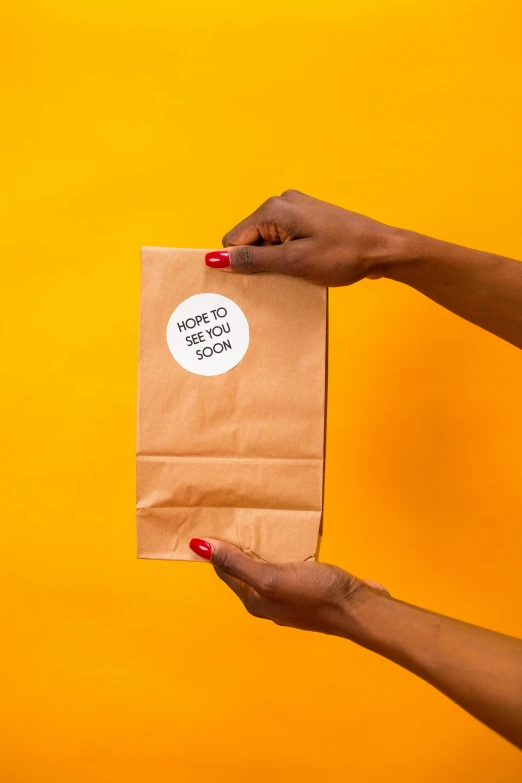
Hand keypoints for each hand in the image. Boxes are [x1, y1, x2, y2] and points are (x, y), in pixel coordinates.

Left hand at [189, 537, 388, 635]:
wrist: (359, 608)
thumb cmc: (315, 594)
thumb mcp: (271, 577)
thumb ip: (237, 563)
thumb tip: (199, 547)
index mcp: (255, 601)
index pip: (225, 571)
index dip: (216, 549)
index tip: (211, 523)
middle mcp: (269, 601)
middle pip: (244, 570)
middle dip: (236, 547)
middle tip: (232, 517)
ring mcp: (290, 597)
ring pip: (266, 568)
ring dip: (260, 548)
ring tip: (257, 522)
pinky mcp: (309, 589)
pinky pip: (288, 566)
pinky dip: (282, 552)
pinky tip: (287, 539)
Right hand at [206, 190, 400, 286]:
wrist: (382, 249)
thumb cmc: (342, 255)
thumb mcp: (292, 263)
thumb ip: (252, 260)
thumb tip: (215, 259)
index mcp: (273, 209)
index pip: (233, 240)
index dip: (240, 263)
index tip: (256, 282)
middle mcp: (282, 203)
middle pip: (250, 239)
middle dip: (259, 262)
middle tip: (282, 279)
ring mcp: (297, 209)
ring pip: (267, 241)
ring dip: (275, 261)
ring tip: (297, 274)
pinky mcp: (309, 219)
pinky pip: (284, 239)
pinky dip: (288, 256)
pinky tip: (304, 268)